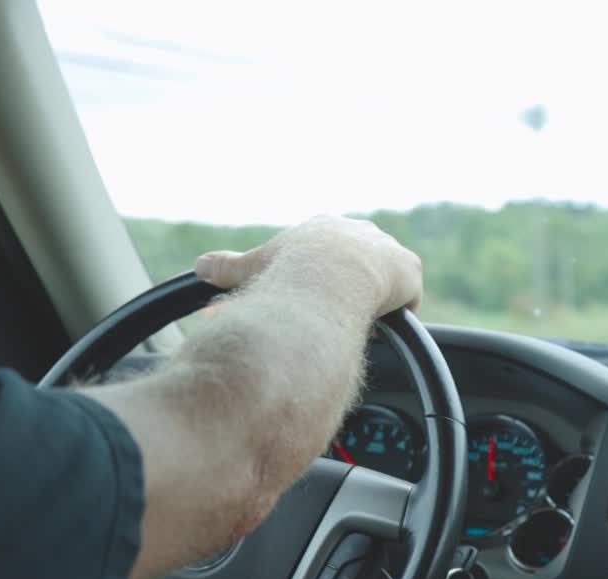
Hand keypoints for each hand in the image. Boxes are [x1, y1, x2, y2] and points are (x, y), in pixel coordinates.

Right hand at [193, 215, 422, 315]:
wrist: (330, 275)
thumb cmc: (288, 272)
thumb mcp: (252, 266)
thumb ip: (227, 266)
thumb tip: (199, 267)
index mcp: (323, 228)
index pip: (327, 250)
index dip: (323, 273)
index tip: (317, 292)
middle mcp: (359, 231)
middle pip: (360, 262)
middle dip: (352, 285)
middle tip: (340, 309)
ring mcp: (387, 248)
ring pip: (385, 277)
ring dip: (374, 297)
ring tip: (359, 318)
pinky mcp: (409, 269)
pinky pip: (407, 295)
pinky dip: (397, 310)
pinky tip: (383, 322)